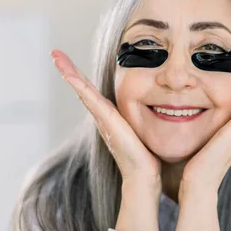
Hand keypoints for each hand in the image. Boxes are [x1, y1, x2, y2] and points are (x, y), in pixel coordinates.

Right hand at [51, 50, 161, 188]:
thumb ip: (156, 117)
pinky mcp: (105, 119)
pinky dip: (77, 83)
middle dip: (69, 71)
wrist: (145, 175)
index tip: (71, 64)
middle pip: (84, 89)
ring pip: (82, 89)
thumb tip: (174, 107)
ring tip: (56, 56)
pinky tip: (68, 72)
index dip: (84, 79)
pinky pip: (89, 97)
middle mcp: (104, 116)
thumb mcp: (151, 129)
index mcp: (113, 117)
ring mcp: (102, 117)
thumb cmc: (150, 157)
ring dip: (68, 72)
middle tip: (56, 55)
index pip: (96, 93)